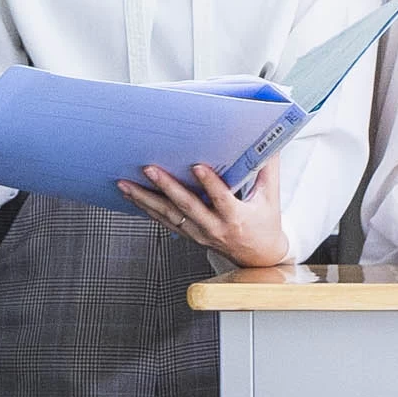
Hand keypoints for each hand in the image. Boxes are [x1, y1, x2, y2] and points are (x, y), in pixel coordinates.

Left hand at [123, 159, 297, 269]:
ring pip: (168, 216)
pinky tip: (132, 197)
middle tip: (150, 169)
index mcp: (236, 217)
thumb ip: (267, 168)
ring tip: (126, 184)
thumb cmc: (265, 224)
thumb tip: (271, 140)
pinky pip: (164, 222)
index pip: (221, 199)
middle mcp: (214, 227)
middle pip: (186, 207)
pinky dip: (146, 209)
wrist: (258, 257)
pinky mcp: (189, 235)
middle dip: (166, 187)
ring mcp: (198, 233)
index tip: (197, 167)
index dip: (209, 184)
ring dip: (145, 199)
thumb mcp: (271, 197)